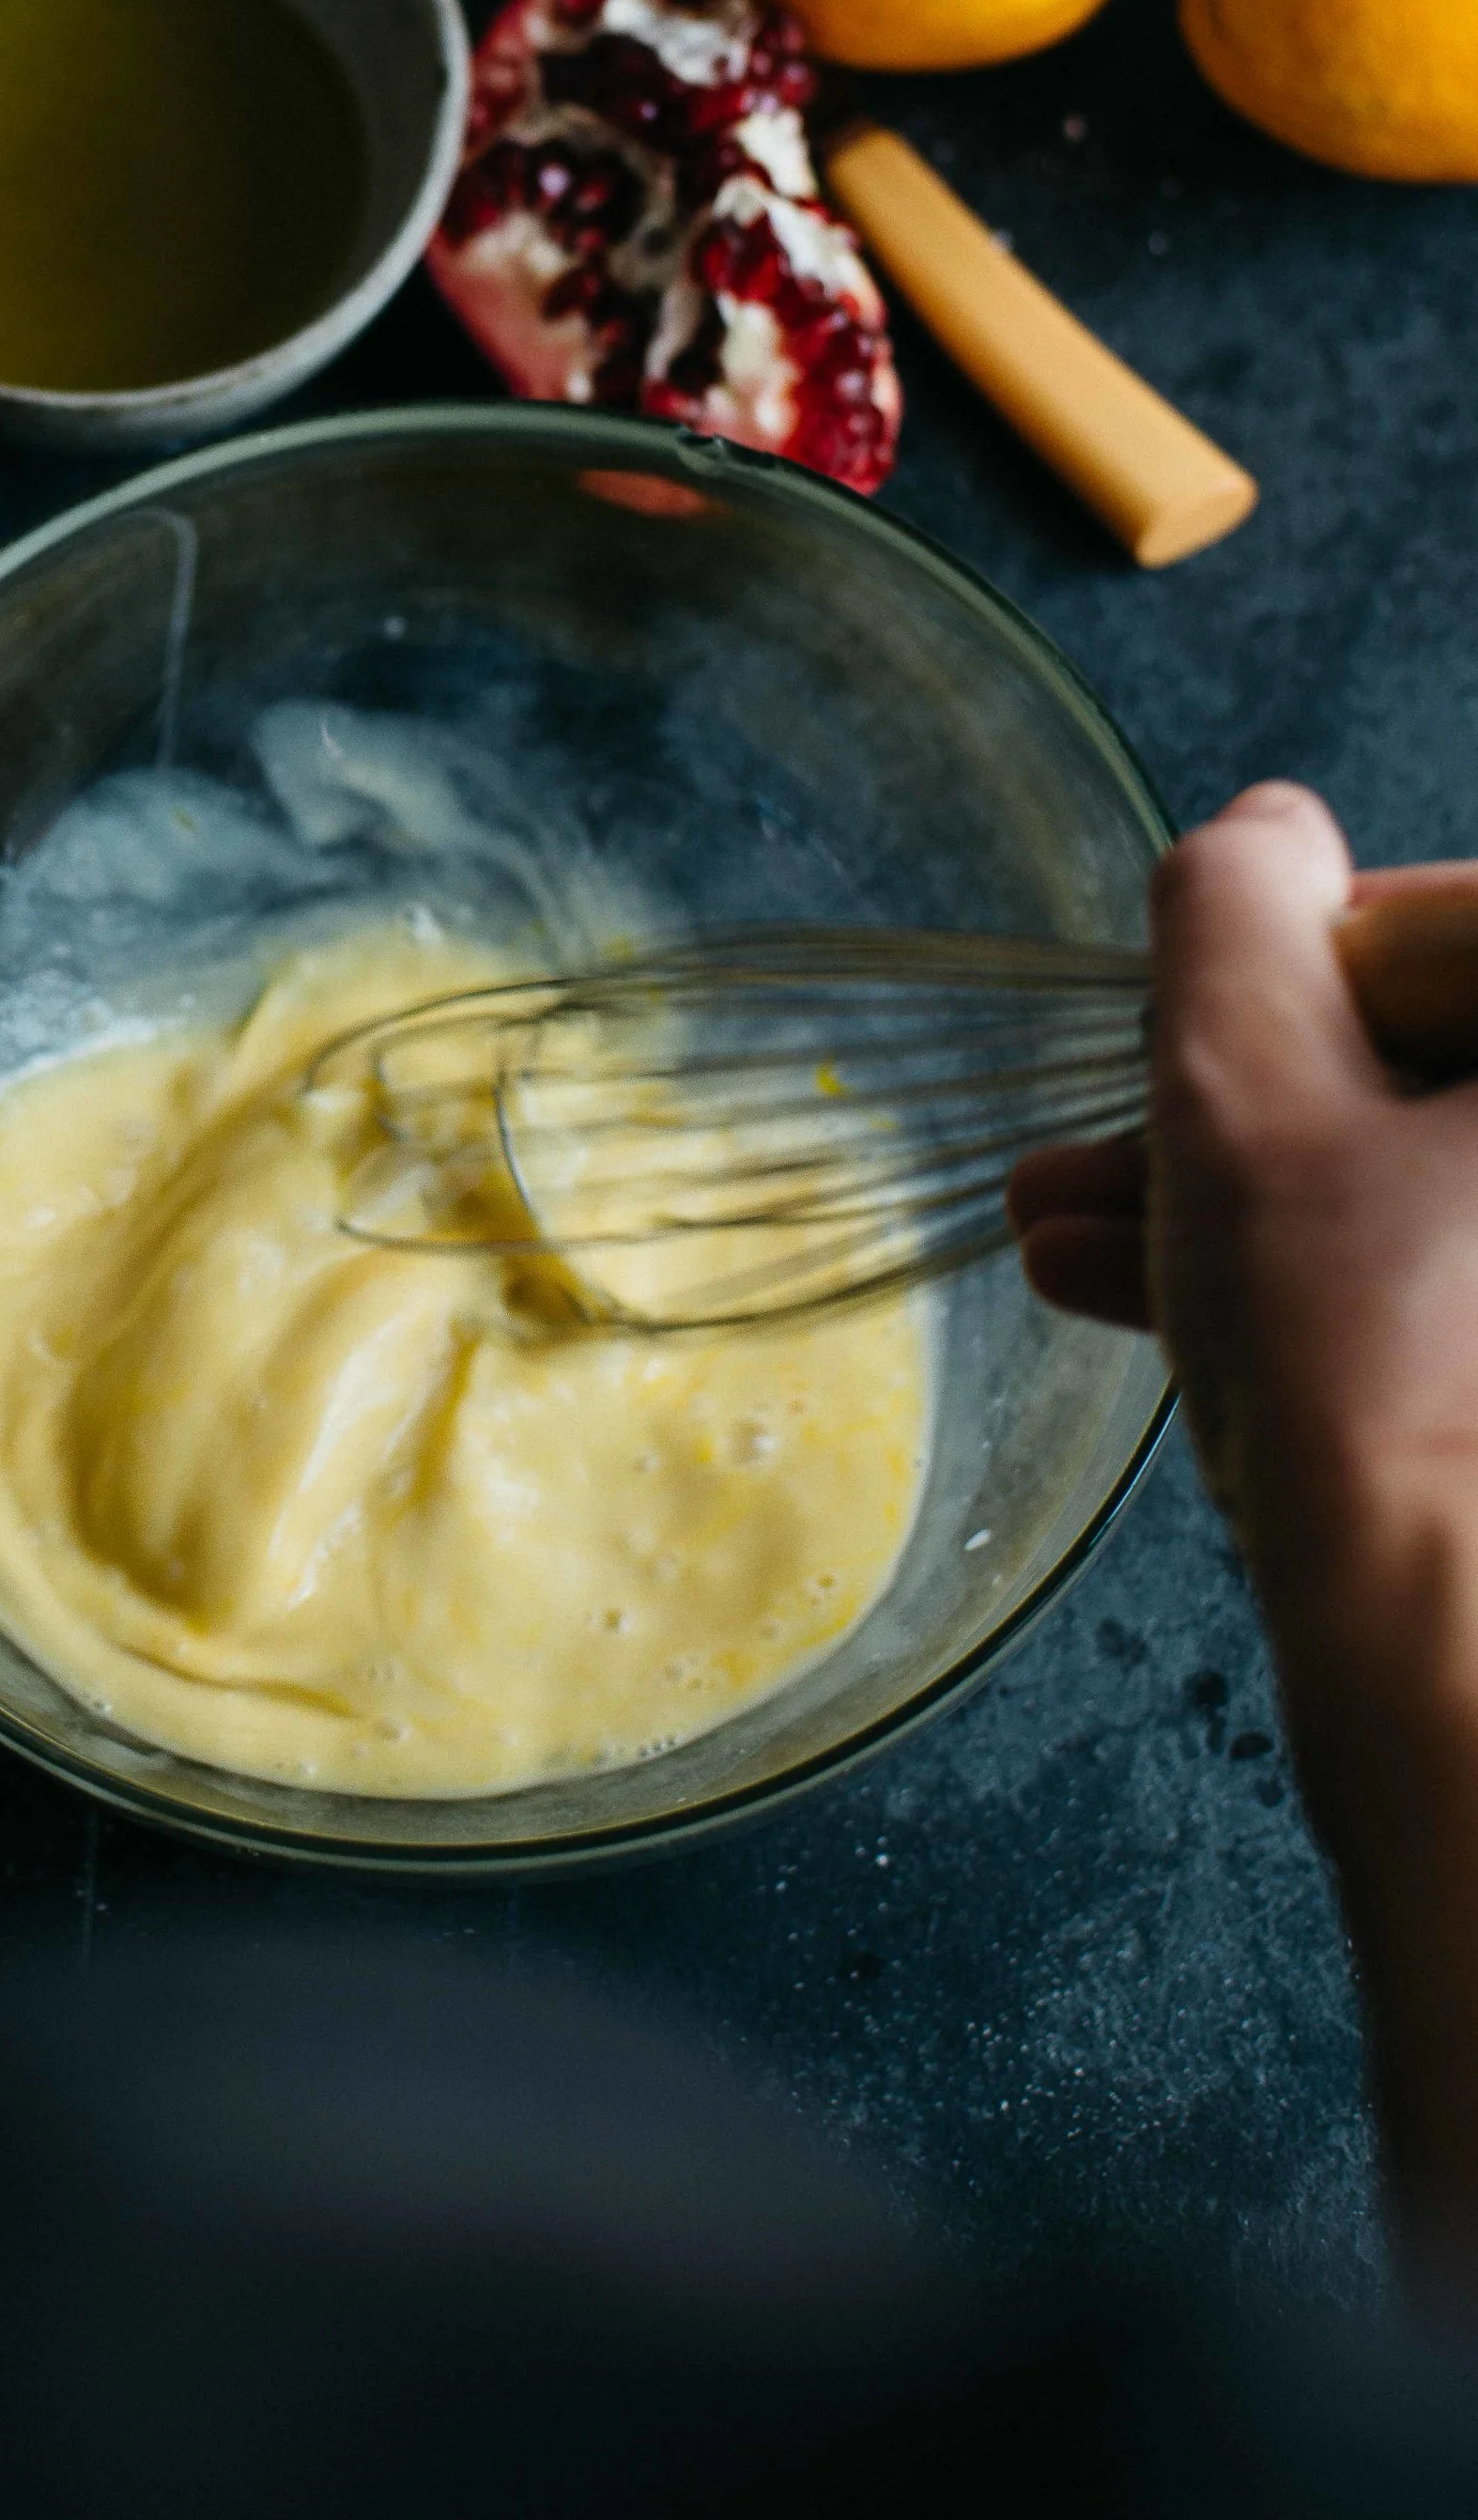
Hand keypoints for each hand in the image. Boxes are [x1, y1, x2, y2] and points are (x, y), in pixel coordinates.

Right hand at [1009, 783, 1477, 2247]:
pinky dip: (1340, 1285)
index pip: (1431, 934)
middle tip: (1095, 1163)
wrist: (1469, 1679)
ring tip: (1080, 1248)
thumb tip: (1265, 840)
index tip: (1174, 1081)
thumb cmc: (1373, 1380)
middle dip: (1244, 1109)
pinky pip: (1454, 1285)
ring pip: (1431, 1186)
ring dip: (1258, 1201)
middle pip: (1428, 1067)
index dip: (1272, 990)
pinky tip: (1166, 1304)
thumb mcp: (1240, 1085)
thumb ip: (1233, 907)